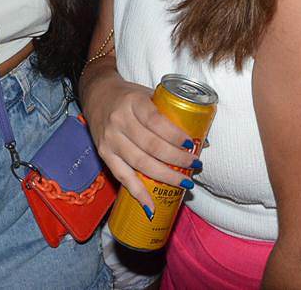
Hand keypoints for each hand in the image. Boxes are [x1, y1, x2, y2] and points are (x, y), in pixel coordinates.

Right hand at [82, 75, 196, 211]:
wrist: (98, 94)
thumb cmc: (130, 96)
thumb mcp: (149, 95)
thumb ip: (171, 114)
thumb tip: (202, 140)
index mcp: (134, 102)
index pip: (156, 121)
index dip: (175, 135)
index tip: (192, 145)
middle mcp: (120, 121)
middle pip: (151, 146)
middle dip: (176, 159)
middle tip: (194, 165)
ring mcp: (110, 140)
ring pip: (140, 163)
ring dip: (164, 177)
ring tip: (184, 182)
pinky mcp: (104, 154)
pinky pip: (122, 177)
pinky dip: (138, 193)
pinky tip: (151, 206)